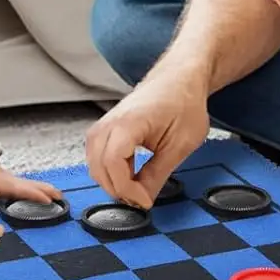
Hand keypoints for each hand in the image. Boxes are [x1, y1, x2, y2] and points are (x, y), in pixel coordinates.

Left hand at [0, 159, 65, 206]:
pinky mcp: (21, 183)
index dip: (38, 195)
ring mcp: (22, 182)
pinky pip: (36, 185)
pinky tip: (49, 191)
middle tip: (61, 198)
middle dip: (50, 192)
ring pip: (39, 185)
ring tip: (60, 195)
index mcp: (12, 186)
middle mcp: (20, 183)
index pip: (28, 191)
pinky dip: (45, 188)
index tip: (48, 200)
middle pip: (38, 187)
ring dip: (50, 189)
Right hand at [85, 72, 209, 210]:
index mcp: (128, 122)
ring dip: (113, 182)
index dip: (126, 189)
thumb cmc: (184, 103)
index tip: (145, 201)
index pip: (112, 163)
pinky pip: (97, 156)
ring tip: (138, 188)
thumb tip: (143, 200)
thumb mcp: (180, 144)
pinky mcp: (106, 127)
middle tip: (143, 198)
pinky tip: (130, 176)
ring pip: (94, 164)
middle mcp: (110, 122)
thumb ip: (158, 174)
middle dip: (119, 190)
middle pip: (99, 167)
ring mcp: (105, 123)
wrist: (179, 79)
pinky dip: (110, 171)